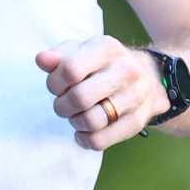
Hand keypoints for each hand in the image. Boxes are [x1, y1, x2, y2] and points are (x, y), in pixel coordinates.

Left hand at [35, 37, 167, 148]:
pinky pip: (100, 140)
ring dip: (74, 122)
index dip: (55, 83)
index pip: (71, 70)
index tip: (57, 86)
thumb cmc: (104, 64)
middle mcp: (126, 70)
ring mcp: (135, 97)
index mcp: (108, 48)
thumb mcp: (82, 51)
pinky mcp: (136, 122)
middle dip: (62, 105)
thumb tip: (42, 60)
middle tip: (63, 104)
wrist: (148, 77)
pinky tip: (83, 131)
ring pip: (91, 122)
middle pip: (80, 98)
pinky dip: (84, 139)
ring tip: (76, 115)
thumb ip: (59, 56)